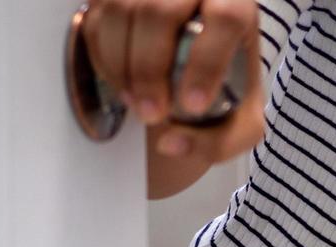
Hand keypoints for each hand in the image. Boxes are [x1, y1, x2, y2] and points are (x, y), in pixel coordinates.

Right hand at [81, 0, 264, 163]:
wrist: (198, 67)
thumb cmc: (224, 86)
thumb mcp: (239, 121)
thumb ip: (219, 141)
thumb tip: (170, 143)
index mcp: (236, 4)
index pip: (226, 20)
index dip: (207, 64)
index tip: (192, 105)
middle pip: (162, 12)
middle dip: (150, 70)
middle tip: (152, 115)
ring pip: (122, 9)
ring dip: (122, 65)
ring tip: (136, 104)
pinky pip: (97, 17)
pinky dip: (103, 57)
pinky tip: (122, 84)